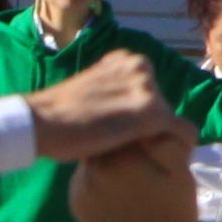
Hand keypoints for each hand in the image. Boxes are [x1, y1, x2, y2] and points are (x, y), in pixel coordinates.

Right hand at [25, 51, 191, 163]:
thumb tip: (134, 112)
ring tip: (133, 154)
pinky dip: (177, 149)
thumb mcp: (95, 91)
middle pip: (163, 106)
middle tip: (128, 147)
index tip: (126, 135)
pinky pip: (183, 133)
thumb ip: (117, 94)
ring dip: (157, 139)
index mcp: (126, 59)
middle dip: (150, 128)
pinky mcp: (152, 112)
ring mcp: (147, 88)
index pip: (152, 92)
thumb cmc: (60, 115)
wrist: (38, 123)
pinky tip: (159, 161)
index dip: (142, 117)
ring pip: (170, 122)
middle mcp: (141, 66)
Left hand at [66, 135, 202, 221]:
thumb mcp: (181, 173)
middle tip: (143, 164)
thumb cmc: (174, 213)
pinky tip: (119, 196)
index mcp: (122, 155)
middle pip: (107, 141)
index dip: (141, 129)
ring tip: (132, 182)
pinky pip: (87, 180)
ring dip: (110, 161)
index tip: (153, 144)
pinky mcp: (75, 202)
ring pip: (95, 159)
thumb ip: (165, 143)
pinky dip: (101, 182)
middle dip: (123, 144)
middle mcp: (94, 166)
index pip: (126, 127)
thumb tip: (155, 122)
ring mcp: (80, 185)